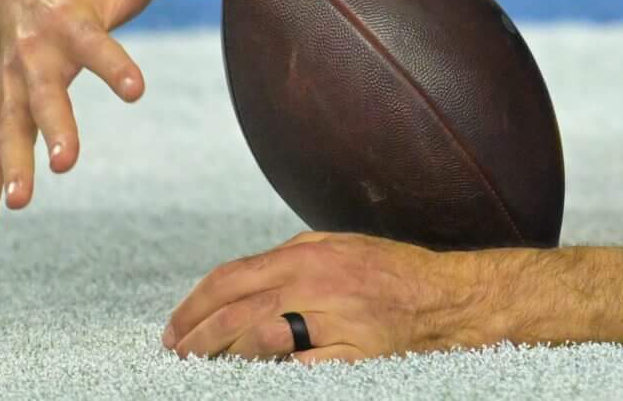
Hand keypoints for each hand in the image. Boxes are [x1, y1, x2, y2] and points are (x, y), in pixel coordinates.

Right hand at [0, 0, 238, 242]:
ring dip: (11, 167)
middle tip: (67, 162)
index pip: (94, 43)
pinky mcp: (1, 108)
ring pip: (7, 128)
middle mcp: (32, 55)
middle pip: (42, 93)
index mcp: (68, 21)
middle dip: (53, 127)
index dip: (114, 64)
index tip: (136, 88)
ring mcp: (10, 85)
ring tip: (20, 204)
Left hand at [163, 230, 483, 362]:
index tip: (174, 328)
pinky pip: (300, 368)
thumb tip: (245, 277)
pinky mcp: (352, 352)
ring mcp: (334, 318)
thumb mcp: (341, 246)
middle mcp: (317, 282)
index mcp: (308, 254)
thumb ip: (294, 256)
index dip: (193, 305)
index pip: (231, 277)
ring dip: (225, 355)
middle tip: (178, 354)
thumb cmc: (393, 272)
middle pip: (236, 311)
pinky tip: (256, 378)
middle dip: (197, 336)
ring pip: (260, 338)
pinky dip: (273, 374)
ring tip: (205, 367)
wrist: (448, 298)